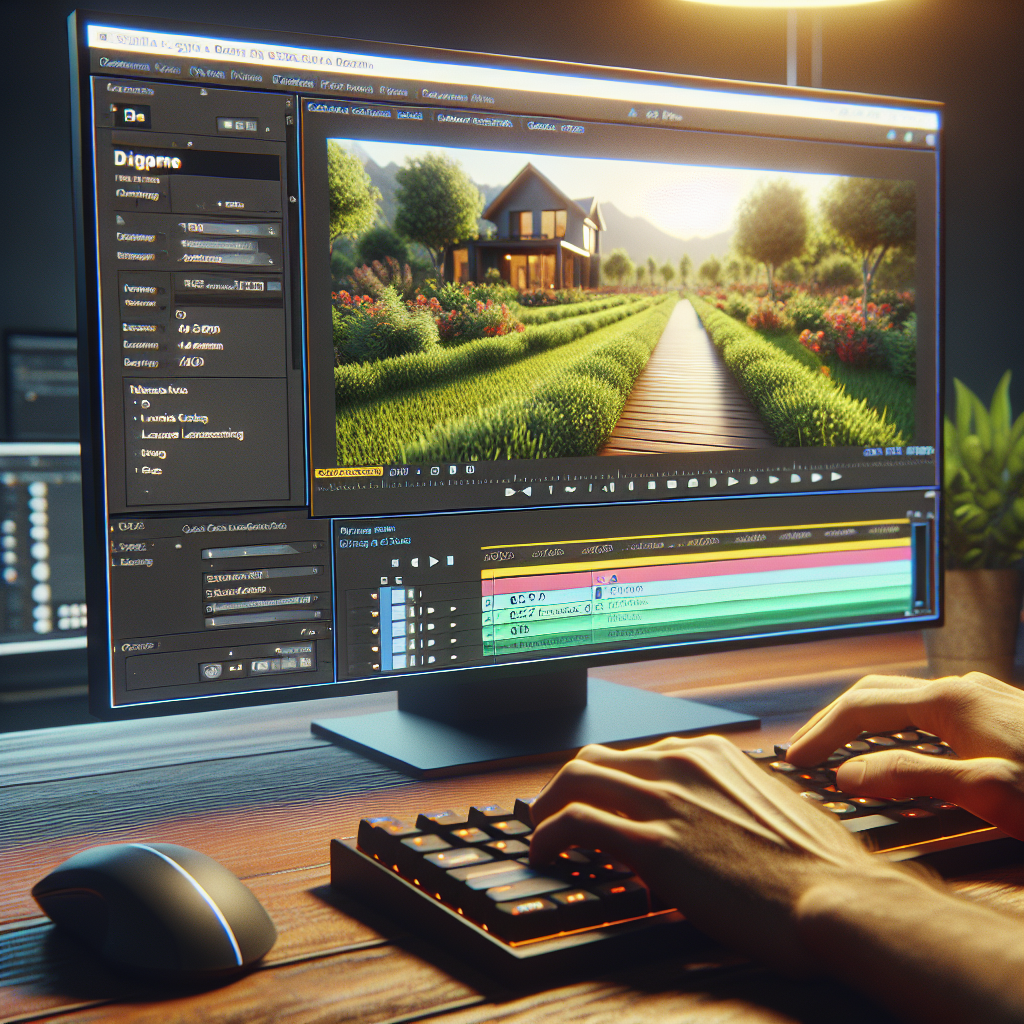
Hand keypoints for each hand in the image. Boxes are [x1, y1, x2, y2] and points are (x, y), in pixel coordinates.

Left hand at [529, 735, 904, 973]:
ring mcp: (666, 801)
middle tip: (551, 810)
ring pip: (577, 780)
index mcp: (710, 754)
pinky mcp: (655, 844)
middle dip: (565, 784)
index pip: (634, 754)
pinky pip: (578, 824)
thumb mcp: (771, 808)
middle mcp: (682, 765)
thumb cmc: (819, 866)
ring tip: (538, 831)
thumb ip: (731, 799)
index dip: (606, 780)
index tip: (594, 800)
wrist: (840, 899)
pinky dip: (549, 835)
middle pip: (595, 759)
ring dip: (548, 806)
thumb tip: (714, 817)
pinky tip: (544, 853)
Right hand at [786, 673, 1023, 839]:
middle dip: (834, 721)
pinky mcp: (996, 713)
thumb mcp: (986, 791)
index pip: (862, 708)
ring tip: (839, 747)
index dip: (823, 734)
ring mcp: (980, 697)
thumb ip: (913, 777)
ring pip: (902, 700)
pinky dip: (895, 727)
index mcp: (949, 701)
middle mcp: (961, 689)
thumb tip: (848, 776)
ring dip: (863, 721)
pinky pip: (928, 711)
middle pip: (875, 694)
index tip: (795, 759)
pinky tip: (897, 748)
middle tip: (805, 749)